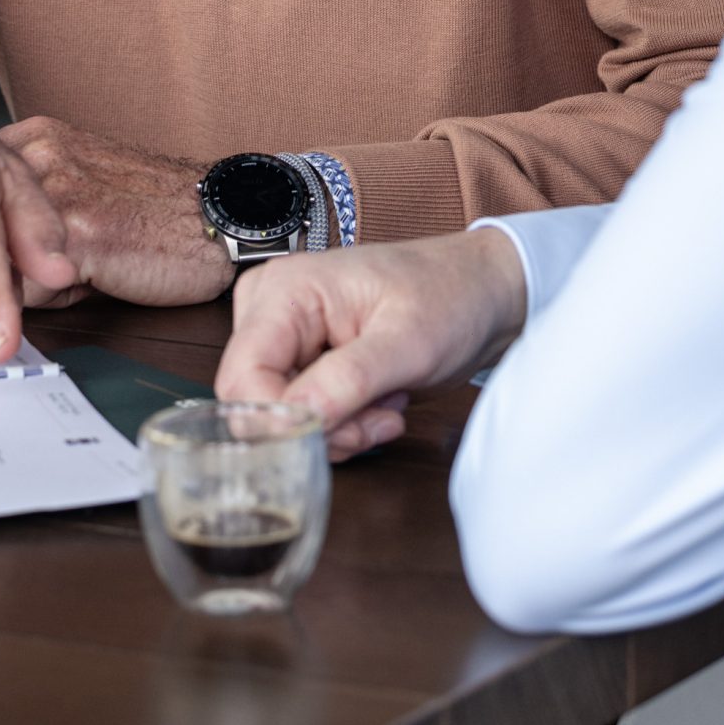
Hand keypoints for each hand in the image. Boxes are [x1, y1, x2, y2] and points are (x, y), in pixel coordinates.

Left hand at [0, 119, 232, 305]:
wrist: (222, 215)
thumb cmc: (160, 210)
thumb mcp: (85, 182)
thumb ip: (31, 204)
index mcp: (36, 139)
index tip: (16, 252)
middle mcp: (38, 157)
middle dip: (5, 263)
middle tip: (58, 264)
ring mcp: (55, 192)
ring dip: (29, 282)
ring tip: (82, 270)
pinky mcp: (77, 236)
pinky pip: (26, 291)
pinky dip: (55, 300)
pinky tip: (97, 279)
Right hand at [214, 229, 527, 457]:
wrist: (482, 294)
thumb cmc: (450, 297)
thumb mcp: (408, 342)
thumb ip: (349, 379)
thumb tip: (297, 419)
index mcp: (285, 290)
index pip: (242, 377)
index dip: (279, 420)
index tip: (340, 434)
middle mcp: (272, 312)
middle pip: (257, 403)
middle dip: (320, 426)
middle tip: (378, 420)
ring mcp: (287, 339)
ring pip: (279, 418)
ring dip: (339, 429)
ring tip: (388, 405)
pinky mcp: (305, 363)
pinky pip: (302, 416)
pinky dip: (343, 425)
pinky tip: (381, 404)